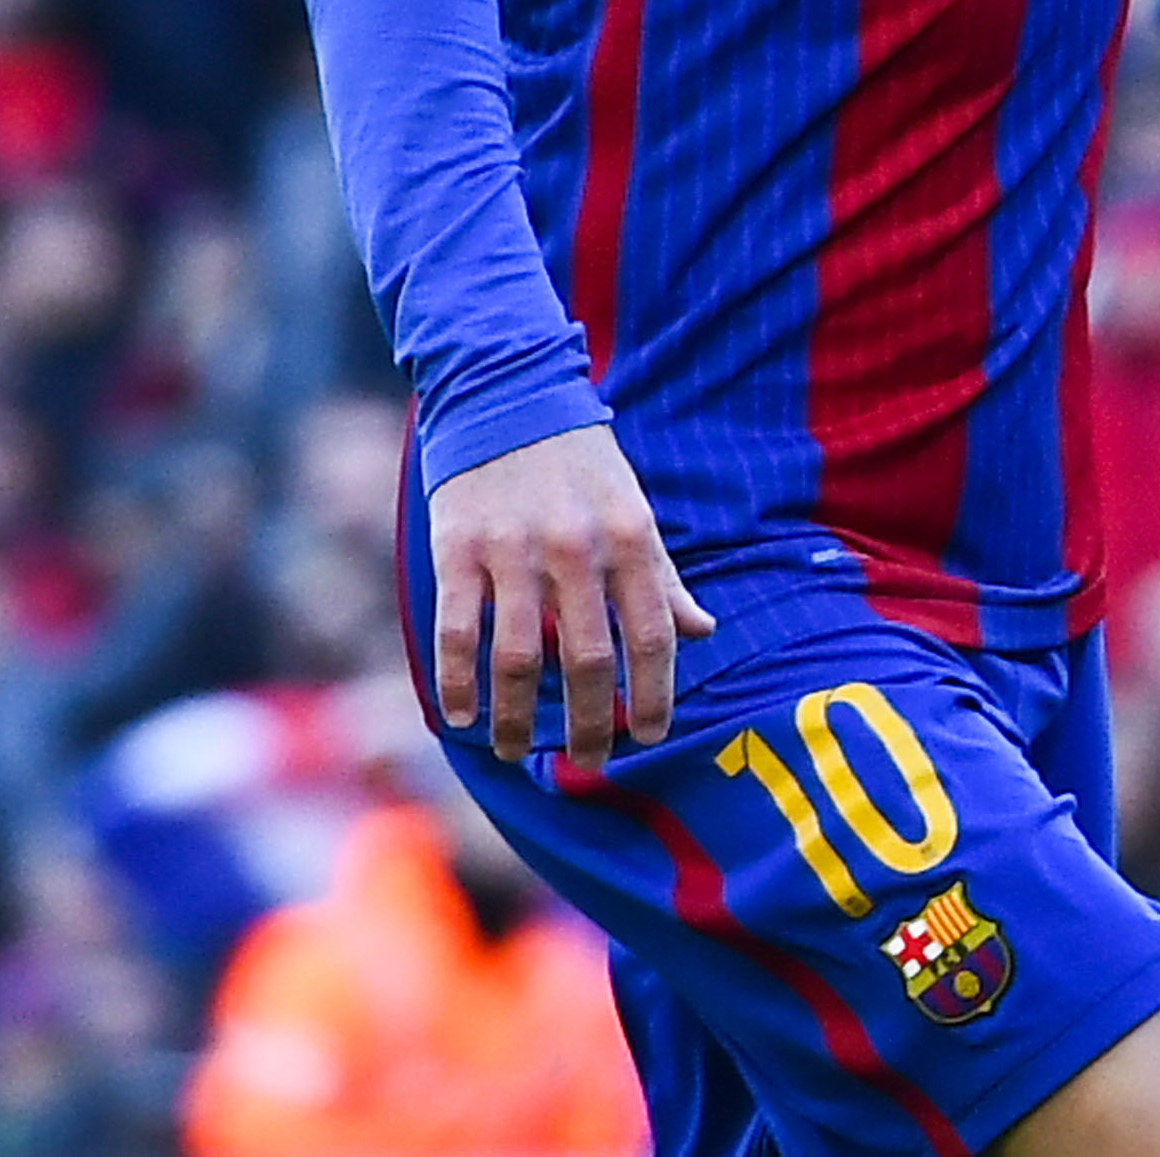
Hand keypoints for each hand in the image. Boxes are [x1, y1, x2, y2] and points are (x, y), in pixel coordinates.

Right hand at [429, 425, 712, 768]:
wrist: (506, 397)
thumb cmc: (579, 465)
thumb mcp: (634, 509)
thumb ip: (663, 576)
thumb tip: (702, 633)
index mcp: (631, 539)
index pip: (653, 634)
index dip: (655, 693)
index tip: (651, 736)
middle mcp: (577, 550)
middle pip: (590, 660)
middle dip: (594, 723)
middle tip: (593, 762)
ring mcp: (514, 553)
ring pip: (520, 660)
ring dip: (521, 719)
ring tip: (520, 753)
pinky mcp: (457, 552)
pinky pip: (459, 634)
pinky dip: (459, 684)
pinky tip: (462, 717)